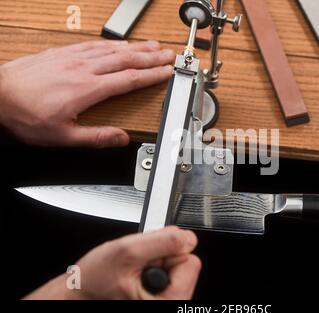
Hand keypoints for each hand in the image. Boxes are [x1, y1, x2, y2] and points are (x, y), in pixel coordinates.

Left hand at [0, 40, 174, 147]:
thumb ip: (95, 137)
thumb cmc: (25, 114)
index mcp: (87, 89)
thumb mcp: (63, 136)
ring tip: (152, 45)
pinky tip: (119, 43)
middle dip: (150, 56)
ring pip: (112, 49)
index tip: (167, 71)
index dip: (151, 75)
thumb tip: (120, 139)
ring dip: (135, 46)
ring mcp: (72, 58)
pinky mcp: (62, 53)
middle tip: (168, 53)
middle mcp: (83, 69)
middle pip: (125, 59)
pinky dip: (112, 43)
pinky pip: (93, 45)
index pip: (128, 79)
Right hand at [24, 226, 200, 299]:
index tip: (147, 259)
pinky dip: (153, 268)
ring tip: (133, 271)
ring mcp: (168, 301)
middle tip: (136, 266)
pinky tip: (137, 274)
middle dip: (161, 257)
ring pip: (176, 266)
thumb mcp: (127, 252)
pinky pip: (169, 272)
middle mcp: (173, 305)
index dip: (167, 252)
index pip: (191, 261)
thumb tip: (188, 237)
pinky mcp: (163, 296)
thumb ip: (162, 241)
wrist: (79, 294)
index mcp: (170, 301)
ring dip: (156, 262)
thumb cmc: (95, 282)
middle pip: (184, 263)